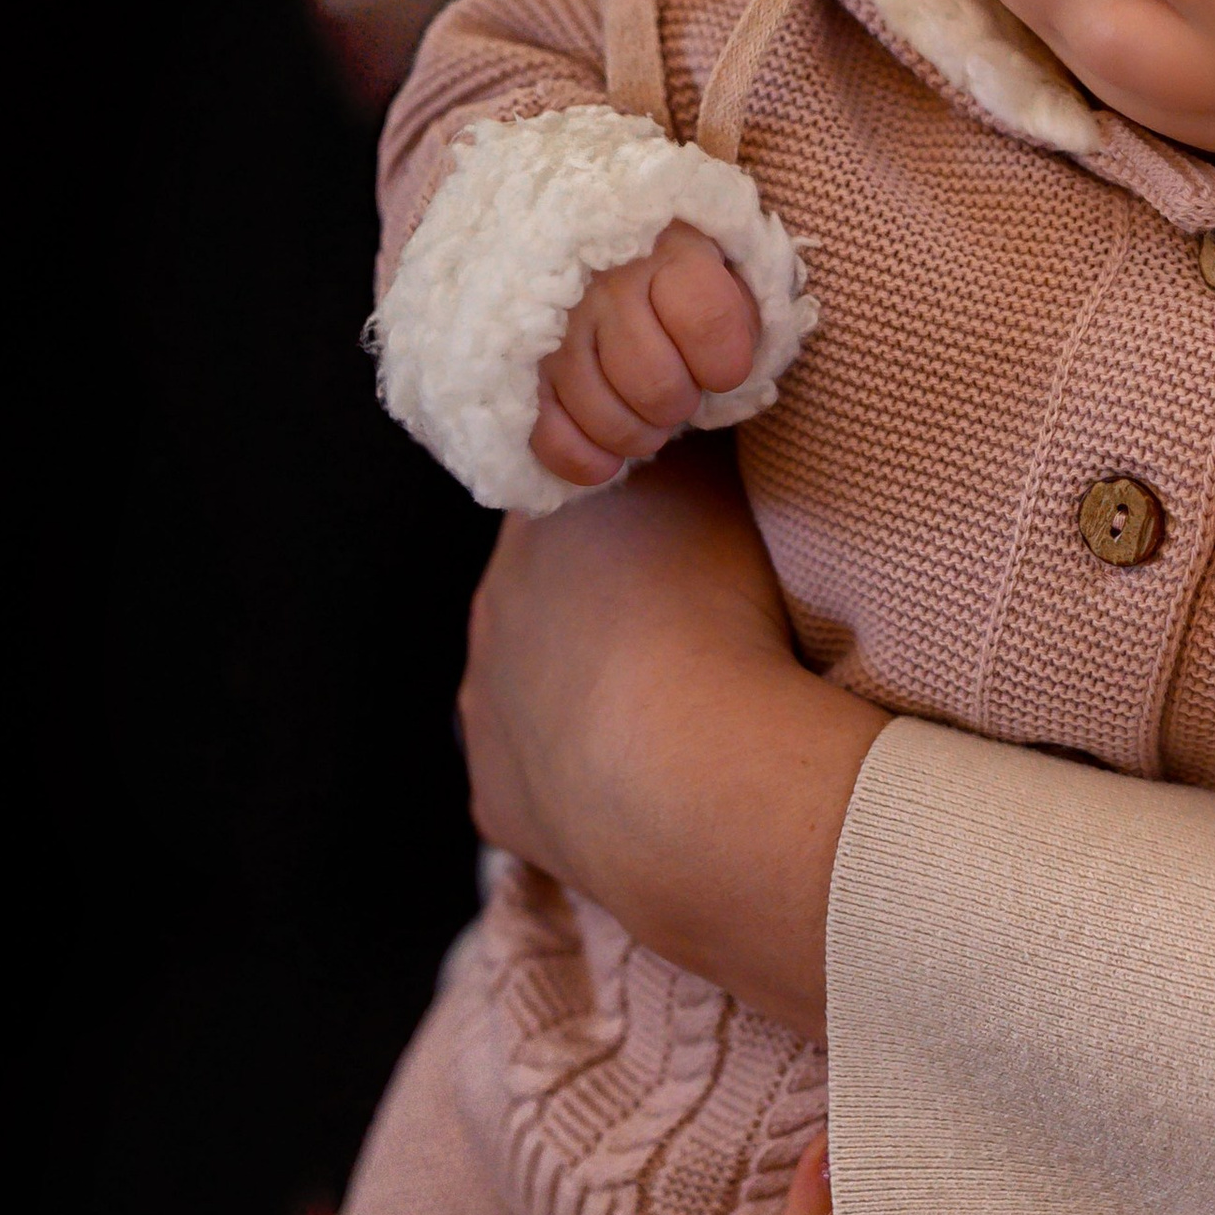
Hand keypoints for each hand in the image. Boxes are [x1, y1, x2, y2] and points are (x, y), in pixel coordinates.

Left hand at [461, 445, 883, 1032]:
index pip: (582, 505)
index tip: (688, 541)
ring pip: (537, 689)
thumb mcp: (727, 488)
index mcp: (542, 525)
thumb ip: (700, 449)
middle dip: (607, 609)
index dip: (637, 520)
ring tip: (675, 713)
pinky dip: (587, 780)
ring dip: (591, 694)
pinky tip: (646, 781)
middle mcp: (494, 606)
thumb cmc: (721, 614)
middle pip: (552, 596)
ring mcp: (487, 707)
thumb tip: (701, 418)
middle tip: (690, 629)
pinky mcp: (496, 797)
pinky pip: (542, 782)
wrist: (689, 766)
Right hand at [532, 220, 761, 489]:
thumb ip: (737, 303)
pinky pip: (553, 440)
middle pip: (658, 387)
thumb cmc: (657, 251)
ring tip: (641, 412)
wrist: (558, 228)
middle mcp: (604, 287)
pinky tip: (605, 451)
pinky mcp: (516, 367)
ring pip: (609, 421)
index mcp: (665, 250)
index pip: (708, 324)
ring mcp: (553, 329)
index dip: (725, 364)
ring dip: (638, 435)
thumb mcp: (713, 252)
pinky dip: (587, 460)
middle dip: (678, 405)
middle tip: (675, 390)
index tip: (721, 367)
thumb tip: (739, 370)